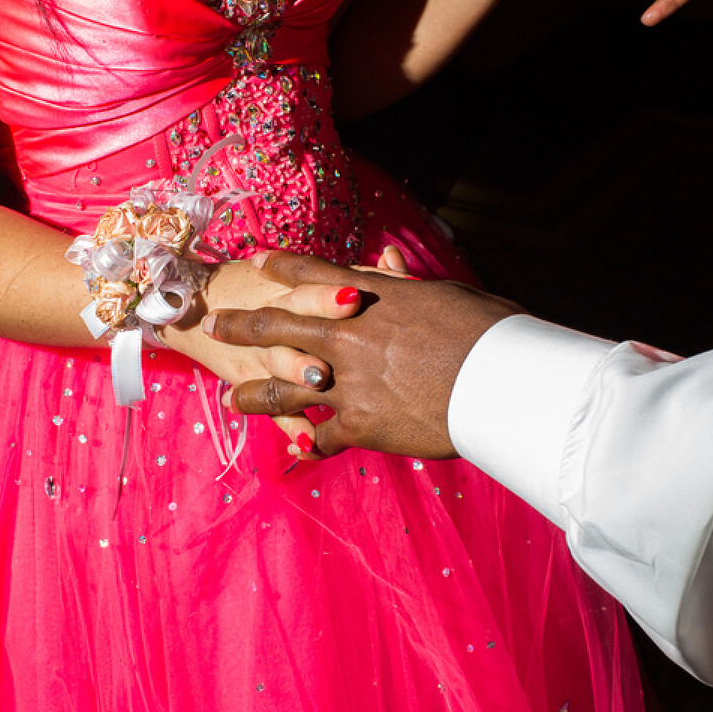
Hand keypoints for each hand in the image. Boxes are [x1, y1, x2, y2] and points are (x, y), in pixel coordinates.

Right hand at [157, 258, 357, 445]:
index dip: (335, 286)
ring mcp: (266, 355)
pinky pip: (277, 411)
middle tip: (349, 309)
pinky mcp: (253, 383)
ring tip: (318, 376)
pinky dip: (293, 426)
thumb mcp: (296, 277)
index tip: (358, 293)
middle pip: (300, 315)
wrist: (195, 302)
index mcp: (296, 290)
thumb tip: (394, 258)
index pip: (318, 282)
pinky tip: (309, 443)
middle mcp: (281, 321)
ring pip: (283, 362)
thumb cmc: (260, 288)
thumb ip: (351, 272)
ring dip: (300, 368)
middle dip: (322, 313)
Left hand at [203, 252, 524, 459]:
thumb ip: (403, 284)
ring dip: (253, 395)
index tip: (256, 259)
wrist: (499, 381)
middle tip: (213, 325)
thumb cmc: (487, 330)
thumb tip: (384, 260)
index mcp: (371, 298)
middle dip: (241, 326)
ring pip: (283, 388)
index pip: (313, 273)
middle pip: (279, 326)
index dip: (280, 265)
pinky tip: (300, 451)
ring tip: (230, 400)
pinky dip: (313, 445)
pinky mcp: (361, 423)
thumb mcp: (444, 294)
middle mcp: (348, 336)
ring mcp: (349, 382)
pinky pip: (324, 437)